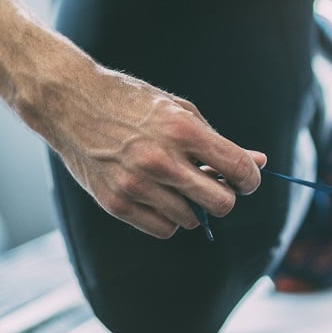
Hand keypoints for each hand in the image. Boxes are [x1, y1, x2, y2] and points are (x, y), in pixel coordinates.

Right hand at [39, 65, 265, 238]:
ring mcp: (136, 184)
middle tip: (215, 184)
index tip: (247, 179)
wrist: (71, 103)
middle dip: (226, 196)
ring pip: (192, 219)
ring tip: (180, 184)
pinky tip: (161, 197)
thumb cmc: (133, 103)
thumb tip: (260, 163)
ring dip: (195, 207)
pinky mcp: (115, 203)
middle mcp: (161, 160)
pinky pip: (164, 229)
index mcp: (182, 130)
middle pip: (221, 203)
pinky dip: (170, 218)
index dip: (251, 178)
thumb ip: (220, 143)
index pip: (237, 168)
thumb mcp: (181, 111)